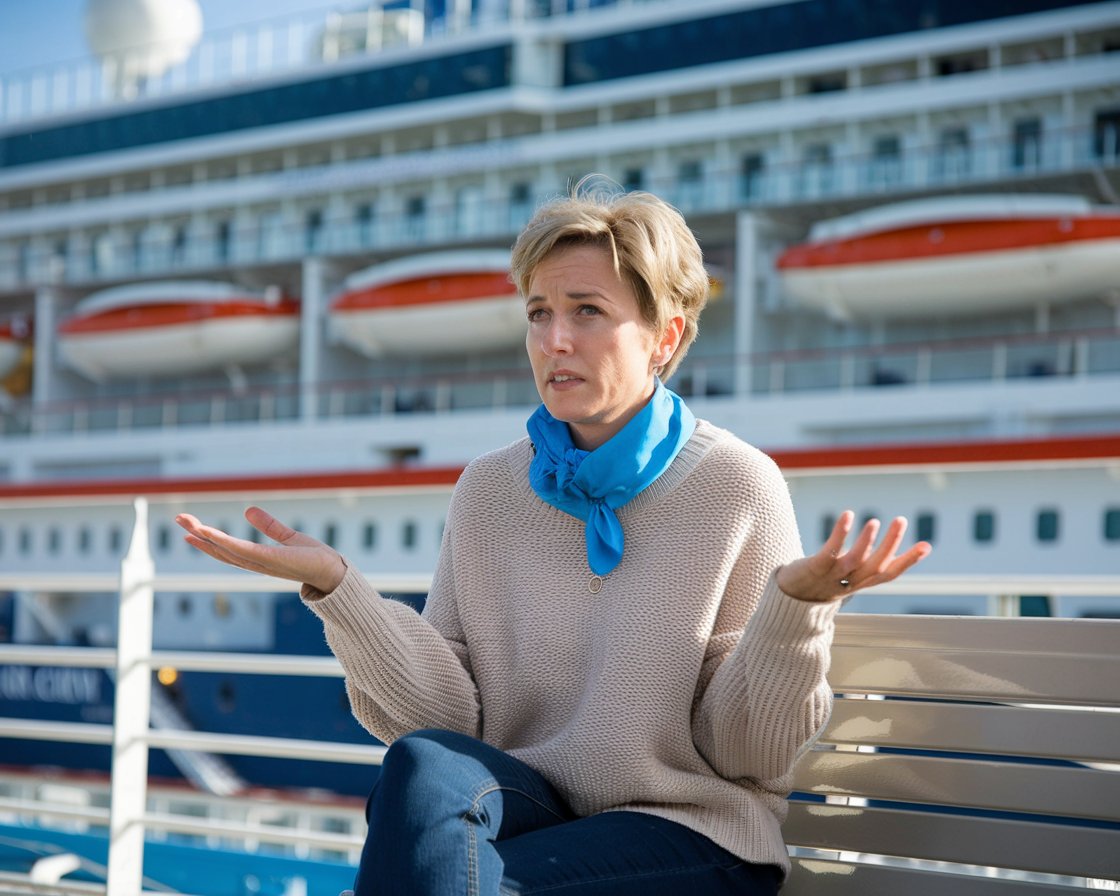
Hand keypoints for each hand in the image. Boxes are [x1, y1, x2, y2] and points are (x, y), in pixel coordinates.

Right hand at [175, 506, 346, 593]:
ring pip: (227, 550)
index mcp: (258, 559)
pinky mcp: (271, 560)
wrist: (333, 572)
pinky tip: (210, 533)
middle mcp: (256, 564)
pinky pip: (243, 550)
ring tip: (186, 523)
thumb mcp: (288, 537)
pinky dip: (225, 543)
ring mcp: (262, 563)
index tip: (189, 529)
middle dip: (198, 535)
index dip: (207, 540)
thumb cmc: (315, 558)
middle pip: (220, 550)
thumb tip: (248, 510)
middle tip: (178, 518)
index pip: (227, 549)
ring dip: (205, 537)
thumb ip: (270, 526)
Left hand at [776, 510, 930, 603]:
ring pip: (854, 562)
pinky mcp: (813, 567)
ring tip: (875, 521)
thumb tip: (883, 551)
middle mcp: (848, 582)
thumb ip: (866, 565)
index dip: (907, 562)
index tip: (927, 545)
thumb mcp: (846, 576)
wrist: (785, 599)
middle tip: (901, 520)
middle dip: (891, 544)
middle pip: (875, 567)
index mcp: (859, 584)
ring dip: (866, 542)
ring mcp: (831, 576)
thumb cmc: (819, 583)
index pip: (888, 575)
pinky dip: (840, 534)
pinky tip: (848, 515)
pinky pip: (829, 551)